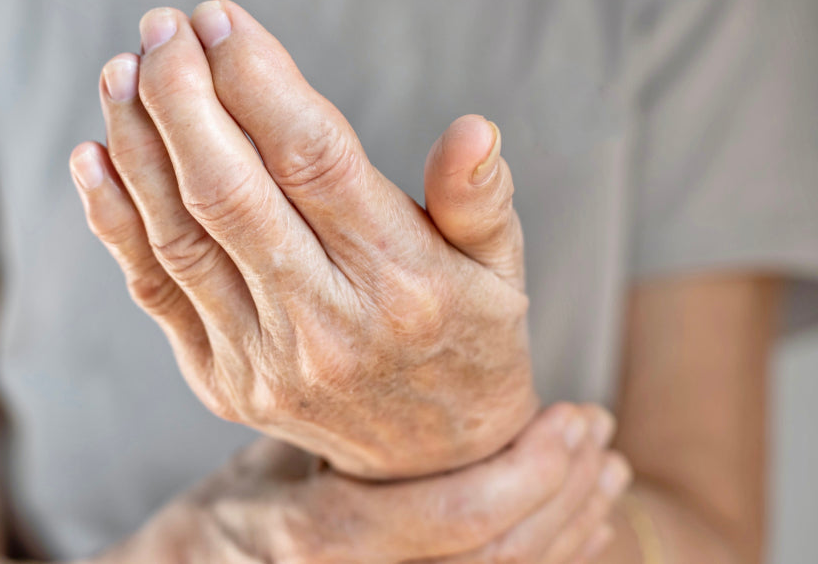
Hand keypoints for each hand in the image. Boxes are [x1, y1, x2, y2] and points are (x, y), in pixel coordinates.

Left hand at [72, 0, 533, 477]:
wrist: (425, 465)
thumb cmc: (466, 343)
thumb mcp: (499, 274)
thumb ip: (481, 200)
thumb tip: (471, 129)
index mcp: (401, 281)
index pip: (315, 159)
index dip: (258, 80)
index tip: (219, 19)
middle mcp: (326, 323)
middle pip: (230, 190)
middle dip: (182, 97)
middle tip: (160, 27)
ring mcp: (264, 359)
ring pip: (180, 234)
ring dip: (139, 145)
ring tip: (120, 71)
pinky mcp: (221, 380)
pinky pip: (155, 289)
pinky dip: (116, 220)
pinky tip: (93, 156)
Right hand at [97, 405, 630, 563]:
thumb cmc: (246, 492)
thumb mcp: (277, 442)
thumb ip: (347, 402)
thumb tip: (414, 311)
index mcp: (321, 536)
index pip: (458, 520)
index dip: (534, 473)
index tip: (576, 418)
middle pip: (500, 560)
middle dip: (567, 496)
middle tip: (601, 436)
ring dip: (571, 526)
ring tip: (605, 471)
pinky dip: (551, 554)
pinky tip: (579, 521)